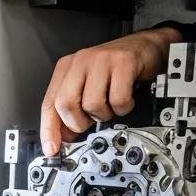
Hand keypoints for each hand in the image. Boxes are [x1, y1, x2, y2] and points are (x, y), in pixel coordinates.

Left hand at [39, 26, 180, 155]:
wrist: (146, 47)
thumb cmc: (116, 70)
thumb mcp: (88, 87)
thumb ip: (72, 110)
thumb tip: (64, 138)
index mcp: (66, 69)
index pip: (49, 104)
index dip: (49, 130)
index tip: (52, 149)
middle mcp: (80, 62)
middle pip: (65, 104)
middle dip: (78, 122)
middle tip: (90, 122)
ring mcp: (101, 60)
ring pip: (91, 104)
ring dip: (103, 115)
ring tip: (110, 106)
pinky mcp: (123, 62)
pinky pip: (117, 99)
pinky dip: (123, 107)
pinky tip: (125, 99)